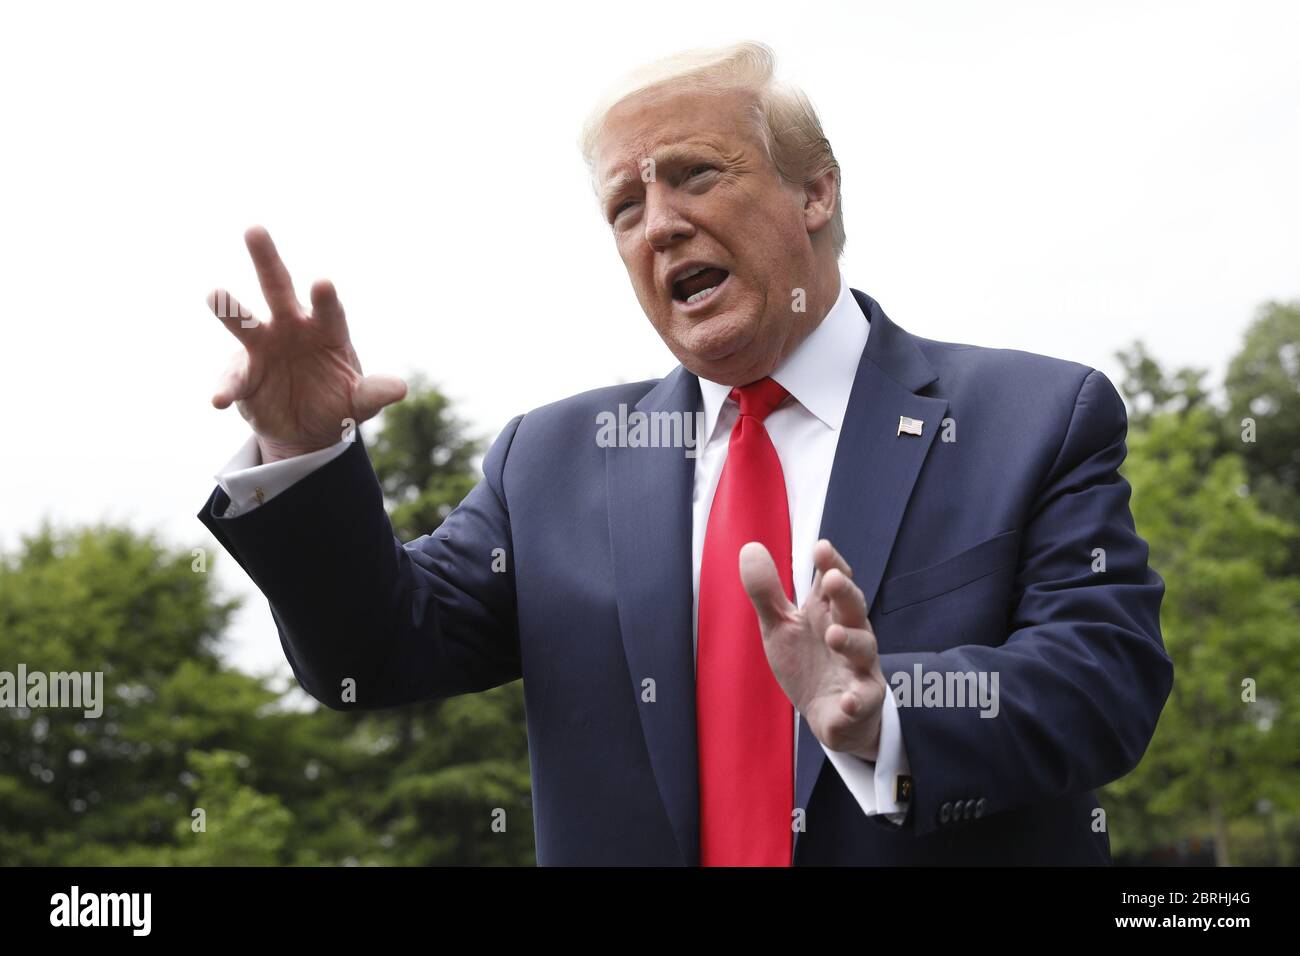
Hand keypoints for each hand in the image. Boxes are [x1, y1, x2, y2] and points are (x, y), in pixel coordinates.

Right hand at [205, 226, 406, 461]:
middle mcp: (291, 328)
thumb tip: (401, 389)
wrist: (307, 429)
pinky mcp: (242, 375)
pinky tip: (218, 400)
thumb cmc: (338, 402)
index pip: (328, 309)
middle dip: (267, 260)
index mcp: (326, 329)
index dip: (325, 298)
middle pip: (278, 289)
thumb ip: (375, 392)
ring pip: (244, 323)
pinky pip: (232, 380)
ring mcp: (262, 348)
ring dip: (230, 309)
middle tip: (255, 229)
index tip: (322, 283)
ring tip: (215, 294)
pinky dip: (225, 388)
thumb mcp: (360, 401)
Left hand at [740, 539, 887, 759]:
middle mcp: (850, 633)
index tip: (821, 547)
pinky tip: (847, 700)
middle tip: (832, 579)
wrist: (831, 715)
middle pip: (853, 608)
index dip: (831, 564)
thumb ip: (766, 592)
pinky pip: (863, 699)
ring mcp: (859, 667)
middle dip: (845, 592)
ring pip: (863, 649)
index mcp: (828, 612)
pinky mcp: (862, 700)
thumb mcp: (780, 626)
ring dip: (851, 641)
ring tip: (833, 635)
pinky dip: (856, 700)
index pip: (834, 581)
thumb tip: (750, 548)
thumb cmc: (808, 661)